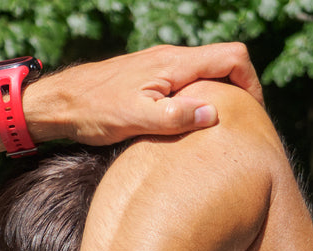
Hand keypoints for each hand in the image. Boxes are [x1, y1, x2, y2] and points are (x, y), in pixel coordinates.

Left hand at [26, 42, 262, 145]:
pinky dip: (196, 100)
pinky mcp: (148, 78)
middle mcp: (170, 59)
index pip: (232, 57)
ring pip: (203, 74)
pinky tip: (187, 126)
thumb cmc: (93, 112)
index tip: (253, 113)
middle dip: (238, 91)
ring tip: (217, 130)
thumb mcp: (135, 120)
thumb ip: (175, 117)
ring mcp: (159, 67)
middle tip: (241, 126)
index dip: (252, 83)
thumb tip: (213, 113)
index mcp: (174, 64)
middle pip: (222, 63)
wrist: (58, 104)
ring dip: (217, 96)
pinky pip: (185, 83)